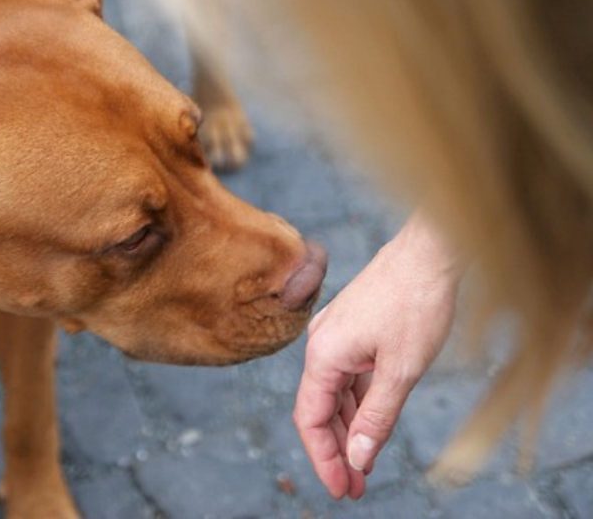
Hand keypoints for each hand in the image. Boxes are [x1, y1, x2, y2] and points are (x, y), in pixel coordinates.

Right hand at [293, 213, 461, 498]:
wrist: (430, 252)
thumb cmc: (416, 303)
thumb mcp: (400, 371)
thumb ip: (376, 418)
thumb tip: (357, 459)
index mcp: (324, 354)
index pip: (311, 418)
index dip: (323, 458)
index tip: (341, 490)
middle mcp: (322, 344)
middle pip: (319, 408)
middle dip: (336, 450)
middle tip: (355, 487)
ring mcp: (337, 335)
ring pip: (335, 393)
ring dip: (348, 428)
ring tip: (363, 465)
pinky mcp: (353, 329)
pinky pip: (349, 375)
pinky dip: (358, 403)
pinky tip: (370, 424)